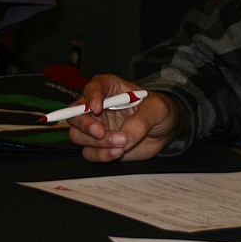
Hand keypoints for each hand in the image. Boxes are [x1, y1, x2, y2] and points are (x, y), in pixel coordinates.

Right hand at [67, 74, 184, 161]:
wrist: (165, 130)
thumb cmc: (160, 111)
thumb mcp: (158, 109)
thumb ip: (142, 120)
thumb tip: (125, 136)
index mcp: (110, 89)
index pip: (93, 87)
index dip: (91, 96)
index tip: (97, 108)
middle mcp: (97, 107)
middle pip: (75, 114)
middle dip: (85, 124)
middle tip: (101, 133)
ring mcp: (96, 127)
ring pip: (79, 135)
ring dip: (97, 142)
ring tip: (123, 143)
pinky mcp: (99, 145)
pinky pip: (90, 152)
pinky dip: (102, 155)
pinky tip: (118, 152)